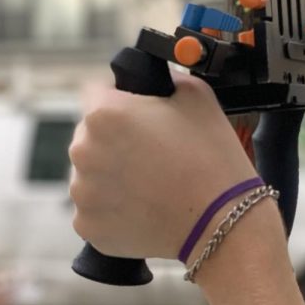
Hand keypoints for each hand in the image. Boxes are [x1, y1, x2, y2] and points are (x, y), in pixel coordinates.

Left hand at [68, 69, 258, 261]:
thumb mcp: (197, 93)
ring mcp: (83, 193)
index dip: (123, 99)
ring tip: (152, 182)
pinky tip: (146, 205)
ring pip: (93, 173)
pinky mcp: (89, 226)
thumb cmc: (211, 156)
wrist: (221, 218)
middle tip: (154, 151)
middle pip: (93, 135)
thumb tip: (154, 80)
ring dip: (114, 174)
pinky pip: (96, 208)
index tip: (142, 114)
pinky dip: (116, 207)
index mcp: (104, 114)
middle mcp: (83, 151)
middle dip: (117, 139)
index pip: (98, 93)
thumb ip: (165, 78)